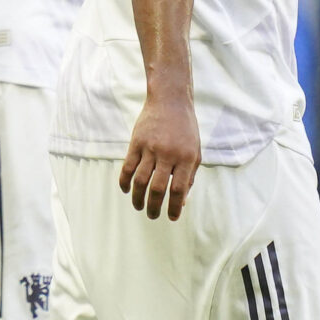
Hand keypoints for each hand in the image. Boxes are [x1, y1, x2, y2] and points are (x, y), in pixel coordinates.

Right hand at [119, 93, 199, 219]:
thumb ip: (189, 176)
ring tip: (138, 207)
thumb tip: (181, 201)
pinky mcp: (136, 143)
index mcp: (186, 158)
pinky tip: (126, 190)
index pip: (178, 189)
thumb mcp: (194, 152)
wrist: (170, 102)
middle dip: (154, 206)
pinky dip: (125, 181)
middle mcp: (168, 154)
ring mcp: (150, 148)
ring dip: (138, 198)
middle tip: (152, 216)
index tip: (171, 217)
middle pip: (158, 188)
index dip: (174, 206)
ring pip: (140, 180)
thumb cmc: (186, 130)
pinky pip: (128, 167)